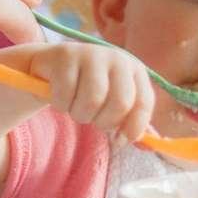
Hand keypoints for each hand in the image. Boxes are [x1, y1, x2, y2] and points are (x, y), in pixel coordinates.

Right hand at [21, 43, 155, 144]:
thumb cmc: (86, 87)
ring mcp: (92, 54)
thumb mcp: (112, 101)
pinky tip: (60, 98)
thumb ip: (130, 120)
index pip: (144, 103)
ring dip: (80, 115)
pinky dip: (61, 105)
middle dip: (104, 121)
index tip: (119, 141)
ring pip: (92, 100)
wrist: (51, 64)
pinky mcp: (66, 55)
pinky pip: (66, 94)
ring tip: (75, 109)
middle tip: (92, 120)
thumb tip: (146, 143)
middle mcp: (117, 58)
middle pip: (120, 103)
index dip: (134, 128)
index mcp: (135, 70)